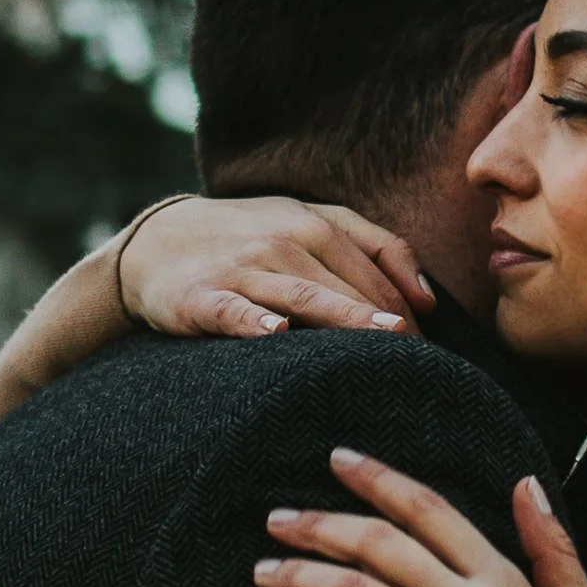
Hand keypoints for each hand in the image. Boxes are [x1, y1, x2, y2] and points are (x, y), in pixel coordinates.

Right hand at [122, 197, 436, 337]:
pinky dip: (253, 320)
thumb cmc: (251, 238)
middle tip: (421, 364)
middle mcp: (283, 241)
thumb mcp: (310, 222)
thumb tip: (429, 297)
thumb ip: (376, 246)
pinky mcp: (201, 297)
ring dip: (344, 315)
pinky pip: (233, 310)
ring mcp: (242, 268)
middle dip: (388, 324)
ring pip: (303, 294)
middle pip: (348, 285)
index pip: (376, 270)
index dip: (407, 308)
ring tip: (383, 337)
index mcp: (315, 224)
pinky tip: (277, 332)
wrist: (157, 241)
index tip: (429, 348)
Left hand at [256, 449, 586, 586]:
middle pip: (378, 543)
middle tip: (279, 519)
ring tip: (265, 571)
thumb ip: (554, 548)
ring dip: (300, 577)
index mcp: (503, 581)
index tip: (339, 461)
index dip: (378, 479)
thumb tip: (527, 484)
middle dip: (321, 524)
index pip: (428, 510)